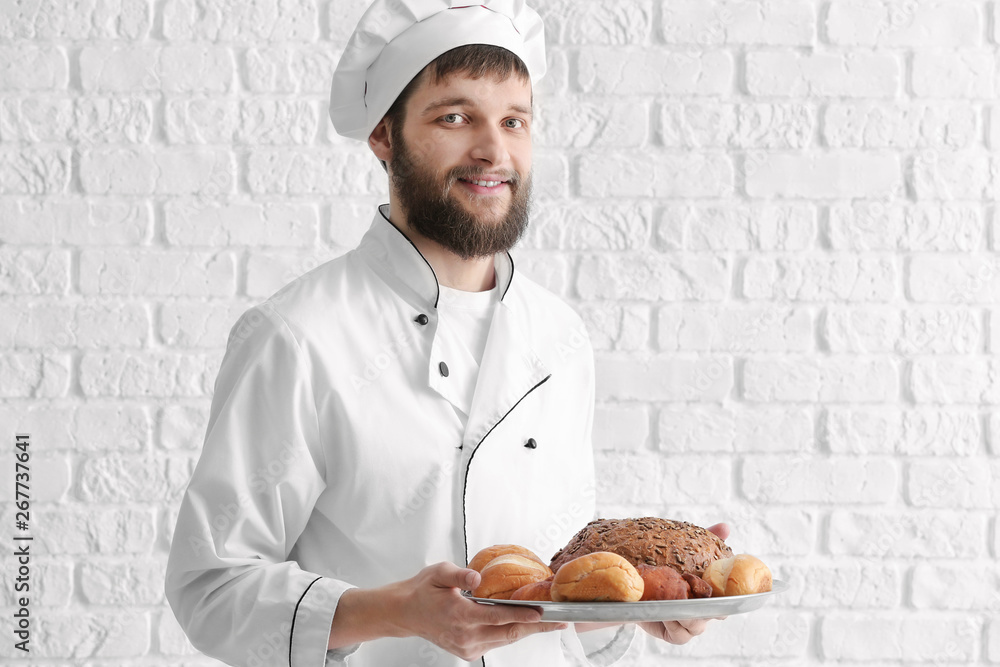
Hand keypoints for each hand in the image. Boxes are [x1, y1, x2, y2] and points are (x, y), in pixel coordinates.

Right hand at [333, 562, 566, 660]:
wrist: (404, 613)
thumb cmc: (422, 590)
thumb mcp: (439, 572)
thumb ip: (460, 574)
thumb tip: (478, 577)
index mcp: (460, 615)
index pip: (499, 617)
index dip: (523, 616)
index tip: (542, 613)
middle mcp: (465, 636)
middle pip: (508, 634)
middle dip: (536, 628)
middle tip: (560, 622)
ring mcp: (466, 647)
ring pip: (504, 640)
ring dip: (525, 631)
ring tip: (548, 622)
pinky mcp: (466, 652)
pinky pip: (495, 642)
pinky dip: (509, 633)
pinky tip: (522, 624)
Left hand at [639, 521, 729, 643]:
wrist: (633, 586)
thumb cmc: (664, 567)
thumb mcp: (683, 551)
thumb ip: (705, 541)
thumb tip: (725, 526)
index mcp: (710, 593)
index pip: (728, 599)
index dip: (730, 597)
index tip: (720, 587)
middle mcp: (702, 610)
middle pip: (715, 615)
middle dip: (708, 607)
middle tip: (696, 595)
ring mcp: (689, 624)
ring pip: (697, 626)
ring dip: (687, 614)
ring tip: (674, 602)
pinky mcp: (673, 633)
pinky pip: (680, 635)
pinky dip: (674, 625)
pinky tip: (665, 614)